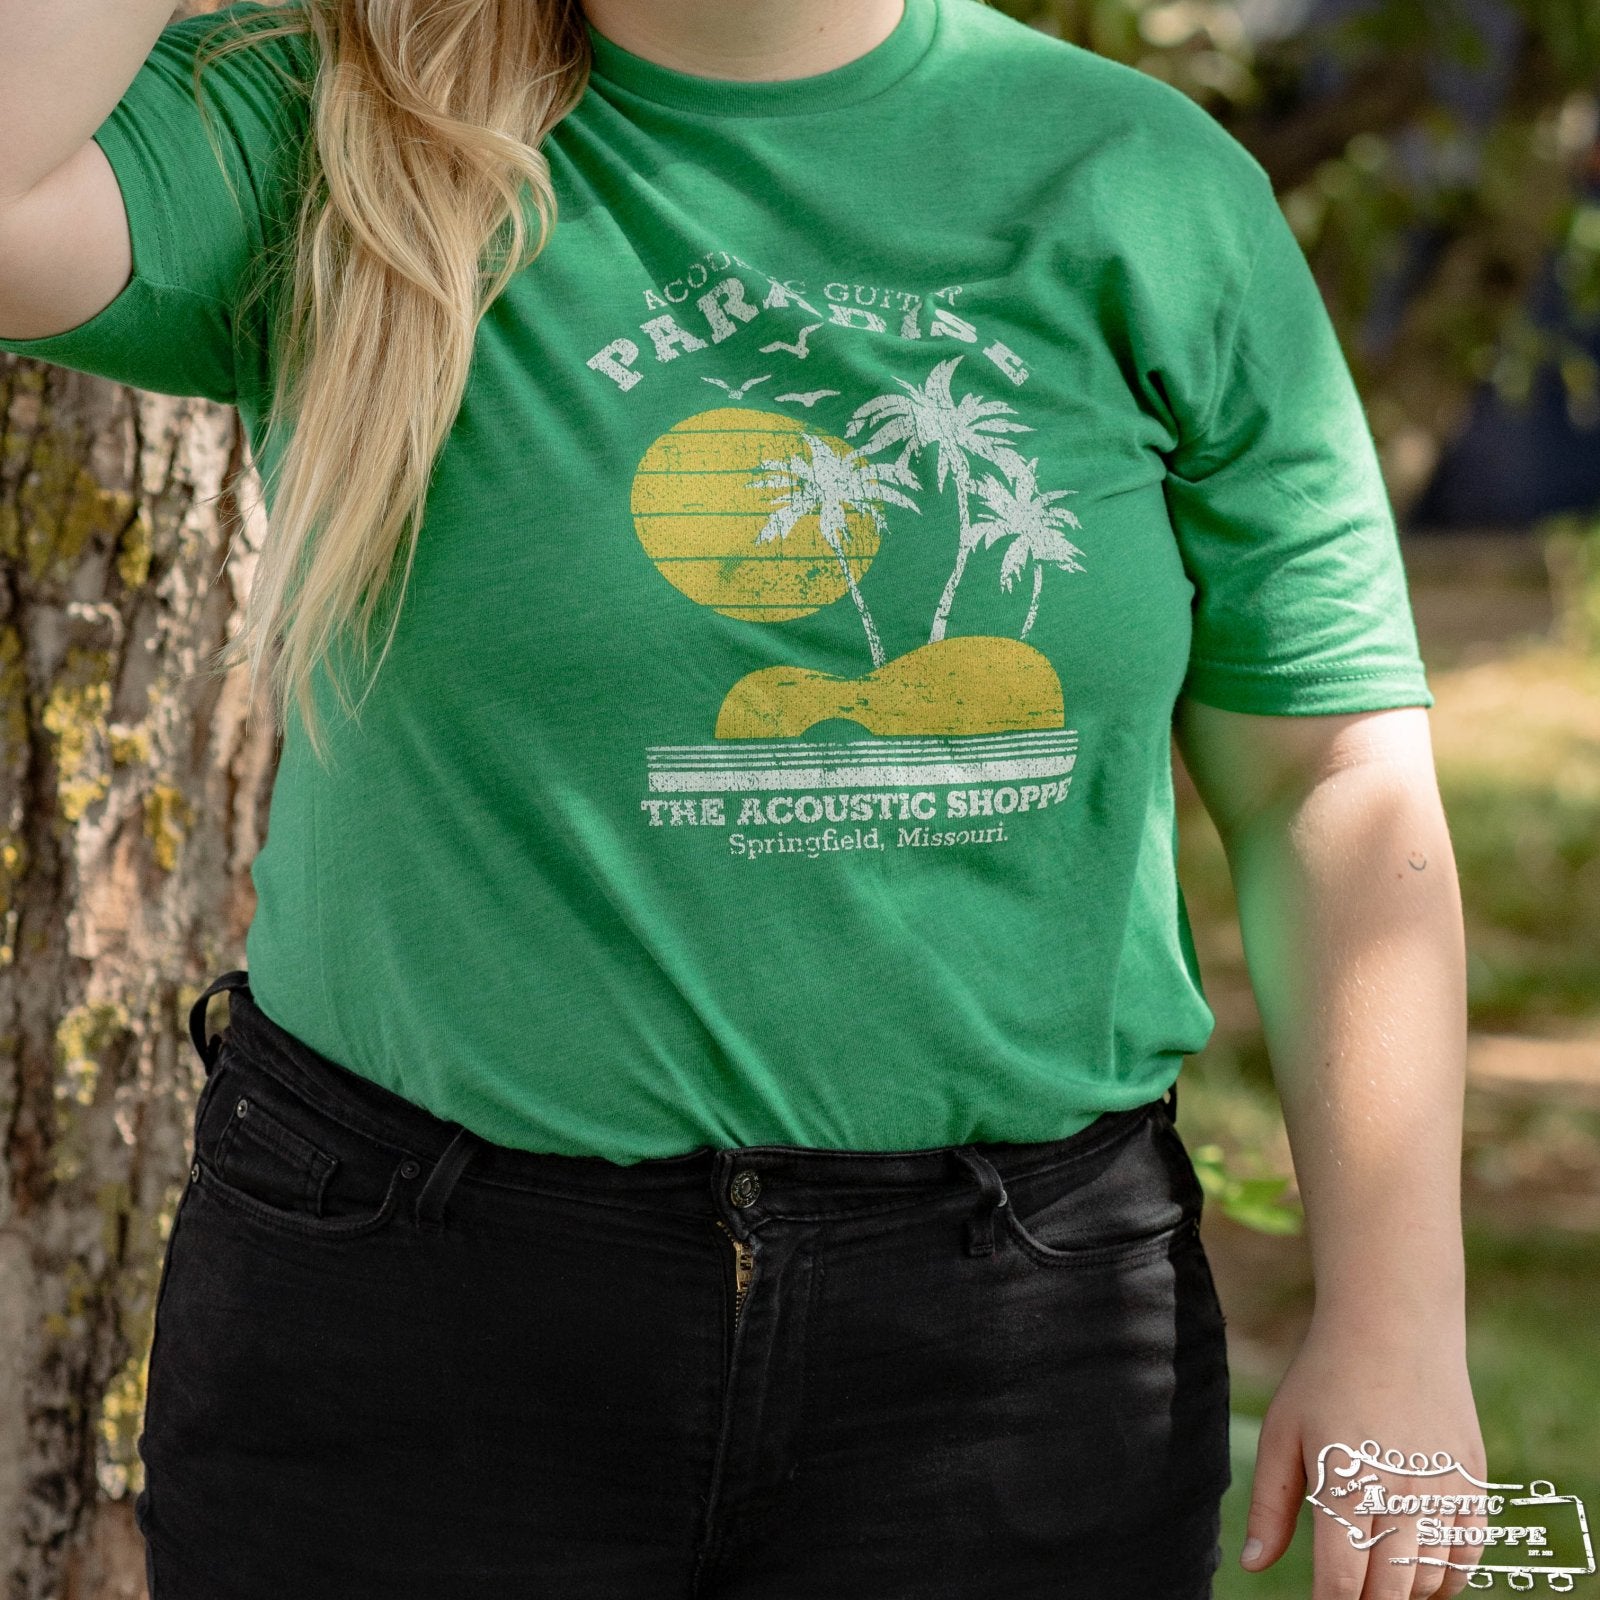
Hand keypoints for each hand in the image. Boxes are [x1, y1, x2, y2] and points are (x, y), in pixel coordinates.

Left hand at [1239, 1313, 1488, 1598]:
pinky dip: (1445, 1577)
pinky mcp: (1473, 1481)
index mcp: (1347, 1483)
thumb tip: (1252, 1565)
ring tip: (1377, 1584)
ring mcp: (1445, 1489)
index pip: (1343, 1582)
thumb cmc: (1326, 1377)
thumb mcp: (1282, 1433)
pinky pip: (1467, 1554)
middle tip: (1346, 1594)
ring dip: (1404, 1595)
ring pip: (1432, 1582)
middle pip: (1390, 1592)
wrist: (1394, 1325)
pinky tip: (1417, 1572)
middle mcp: (1402, 1494)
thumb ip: (1270, 1506)